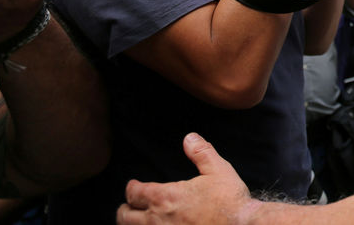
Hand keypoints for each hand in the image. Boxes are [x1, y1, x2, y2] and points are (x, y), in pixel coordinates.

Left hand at [117, 133, 257, 224]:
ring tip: (136, 221)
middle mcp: (157, 220)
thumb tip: (189, 137)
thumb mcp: (218, 169)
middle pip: (125, 218)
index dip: (132, 188)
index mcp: (165, 198)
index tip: (133, 186)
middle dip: (124, 210)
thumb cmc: (229, 200)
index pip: (135, 193)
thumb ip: (201, 152)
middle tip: (128, 206)